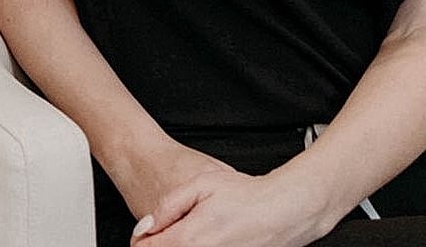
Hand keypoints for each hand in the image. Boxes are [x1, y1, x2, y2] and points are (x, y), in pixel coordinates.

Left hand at [132, 162, 328, 246]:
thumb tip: (147, 225)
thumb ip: (169, 205)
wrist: (283, 212)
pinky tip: (209, 238)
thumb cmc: (247, 197)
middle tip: (172, 228)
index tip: (148, 231)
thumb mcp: (201, 185)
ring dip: (180, 245)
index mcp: (189, 240)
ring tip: (196, 230)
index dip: (143, 239)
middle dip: (162, 243)